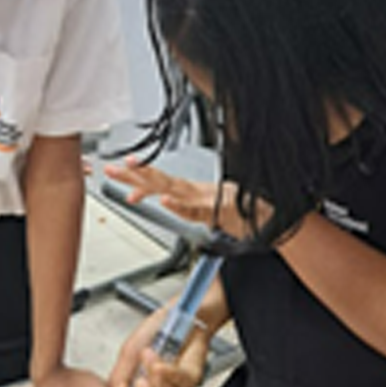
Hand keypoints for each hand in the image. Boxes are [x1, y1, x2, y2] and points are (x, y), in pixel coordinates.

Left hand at [104, 158, 272, 239]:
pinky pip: (197, 209)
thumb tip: (171, 204)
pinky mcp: (219, 209)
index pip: (162, 182)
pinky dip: (181, 205)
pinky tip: (165, 202)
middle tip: (112, 168)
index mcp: (193, 191)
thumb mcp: (210, 212)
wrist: (273, 218)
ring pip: (174, 188)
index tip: (123, 168)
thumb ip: (190, 208)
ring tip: (130, 174)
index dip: (141, 175)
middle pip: (161, 181)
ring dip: (151, 183)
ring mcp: (208, 198)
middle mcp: (197, 191)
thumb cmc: (245, 213)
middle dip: (135, 174)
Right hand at [106, 303, 211, 386]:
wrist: (182, 310)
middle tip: (138, 384)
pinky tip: (160, 361)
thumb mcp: (130, 351)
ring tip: (150, 357)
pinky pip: (181, 385)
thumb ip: (119, 379)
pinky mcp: (193, 377)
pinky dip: (168, 373)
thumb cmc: (158, 327)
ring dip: (156, 380)